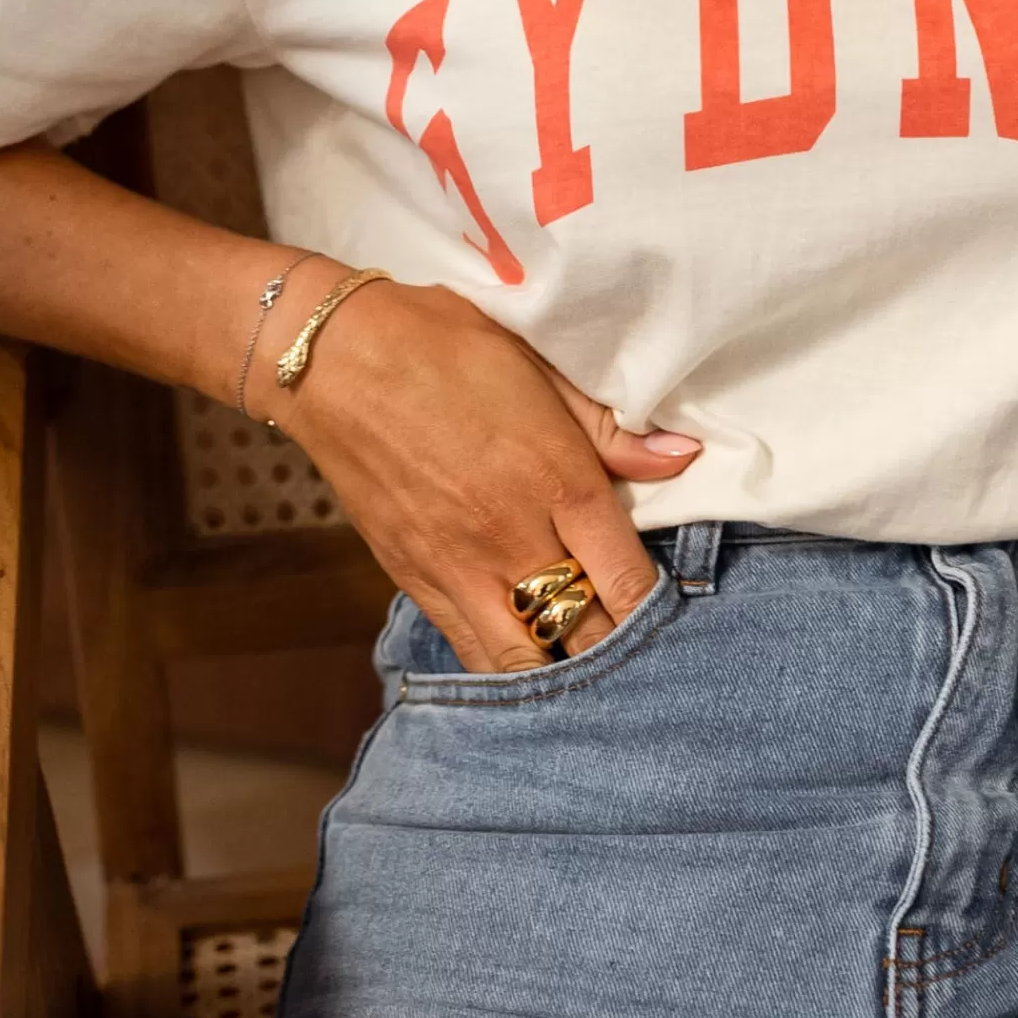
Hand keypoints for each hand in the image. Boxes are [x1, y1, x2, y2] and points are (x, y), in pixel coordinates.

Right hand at [260, 270, 699, 671]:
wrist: (333, 359)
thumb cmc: (444, 346)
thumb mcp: (539, 368)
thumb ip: (611, 428)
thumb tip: (684, 456)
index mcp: (557, 480)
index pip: (625, 579)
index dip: (654, 608)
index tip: (666, 612)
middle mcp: (511, 539)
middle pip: (582, 634)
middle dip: (617, 650)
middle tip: (639, 650)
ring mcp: (458, 569)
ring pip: (522, 663)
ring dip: (558, 670)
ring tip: (581, 663)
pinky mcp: (413, 580)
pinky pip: (468, 649)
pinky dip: (502, 665)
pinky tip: (524, 660)